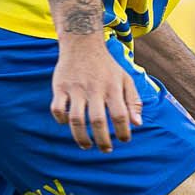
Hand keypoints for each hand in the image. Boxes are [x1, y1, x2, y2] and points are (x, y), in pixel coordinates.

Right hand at [50, 37, 142, 151]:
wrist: (82, 44)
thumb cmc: (106, 66)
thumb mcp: (125, 79)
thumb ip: (133, 101)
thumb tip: (137, 124)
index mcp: (112, 87)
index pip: (120, 115)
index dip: (123, 131)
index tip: (124, 140)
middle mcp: (94, 89)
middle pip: (98, 121)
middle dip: (102, 140)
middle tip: (106, 150)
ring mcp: (75, 88)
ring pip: (75, 119)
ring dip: (81, 137)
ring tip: (87, 146)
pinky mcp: (60, 87)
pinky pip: (57, 109)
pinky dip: (61, 120)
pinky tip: (67, 124)